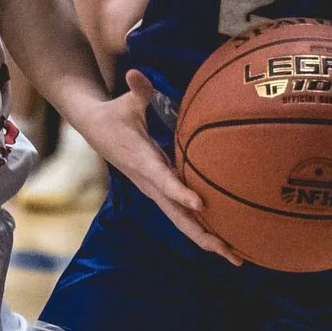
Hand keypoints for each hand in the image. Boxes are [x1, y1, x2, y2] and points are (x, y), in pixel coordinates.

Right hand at [69, 70, 238, 263]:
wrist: (95, 130)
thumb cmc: (116, 114)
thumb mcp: (127, 103)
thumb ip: (137, 91)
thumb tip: (136, 73)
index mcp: (144, 163)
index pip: (164, 181)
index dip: (181, 193)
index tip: (201, 205)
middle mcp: (150, 184)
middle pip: (178, 216)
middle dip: (204, 236)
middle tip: (230, 252)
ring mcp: (156, 192)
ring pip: (182, 222)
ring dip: (208, 240)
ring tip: (236, 256)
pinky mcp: (160, 192)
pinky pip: (182, 215)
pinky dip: (202, 229)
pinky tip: (224, 239)